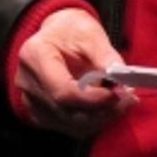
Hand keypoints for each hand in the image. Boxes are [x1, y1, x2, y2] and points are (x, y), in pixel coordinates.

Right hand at [14, 8, 135, 136]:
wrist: (56, 34)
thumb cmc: (71, 29)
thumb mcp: (90, 33)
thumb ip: (105, 56)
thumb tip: (122, 80)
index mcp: (35, 57)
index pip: (63, 92)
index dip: (94, 98)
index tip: (119, 92)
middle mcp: (28, 84)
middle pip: (67, 112)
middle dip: (103, 110)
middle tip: (128, 98)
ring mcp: (31, 102)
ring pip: (71, 125)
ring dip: (101, 118)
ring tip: (122, 101)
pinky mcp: (41, 114)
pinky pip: (70, 127)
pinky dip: (93, 121)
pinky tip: (108, 107)